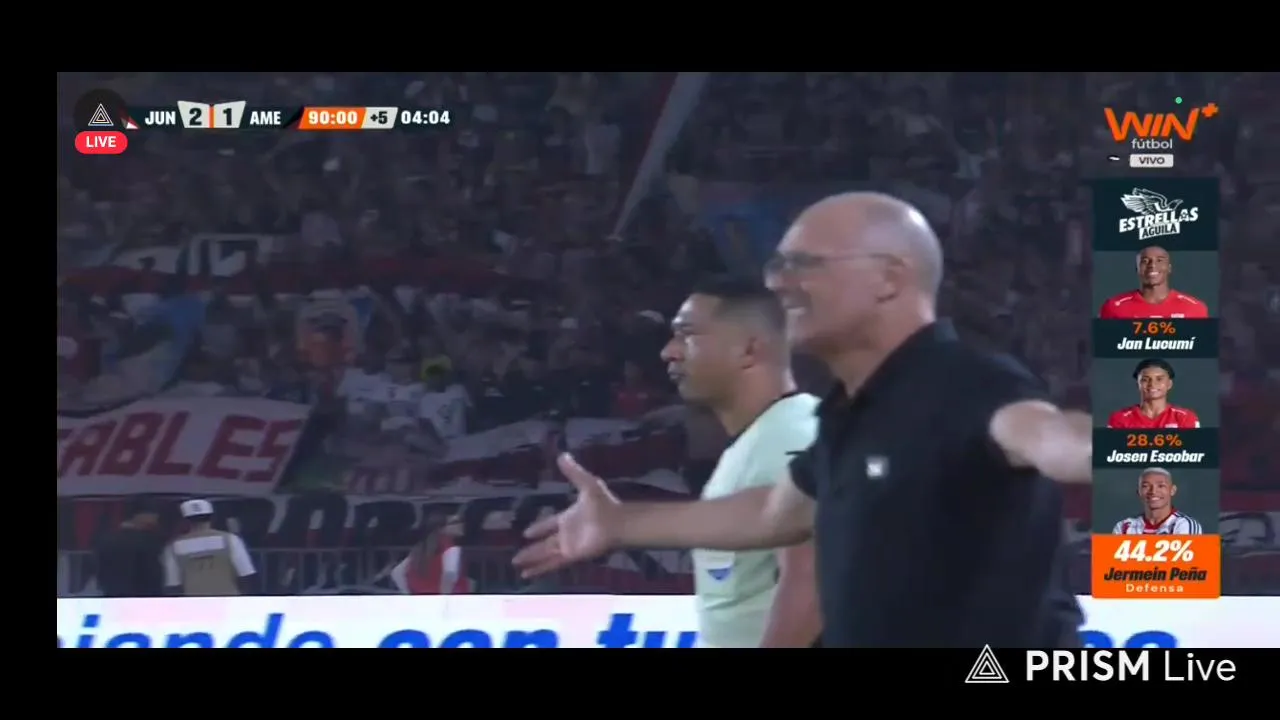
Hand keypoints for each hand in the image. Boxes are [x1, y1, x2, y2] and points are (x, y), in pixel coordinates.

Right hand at [512, 453, 619, 577]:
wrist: (617, 522)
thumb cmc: (604, 504)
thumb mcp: (587, 484)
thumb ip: (574, 472)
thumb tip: (562, 454)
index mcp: (568, 518)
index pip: (549, 524)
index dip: (539, 528)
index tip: (526, 533)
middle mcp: (566, 534)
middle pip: (544, 543)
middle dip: (531, 550)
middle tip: (516, 556)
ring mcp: (568, 546)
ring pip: (545, 554)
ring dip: (531, 560)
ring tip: (516, 566)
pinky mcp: (570, 555)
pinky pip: (552, 563)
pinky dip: (540, 569)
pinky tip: (528, 574)